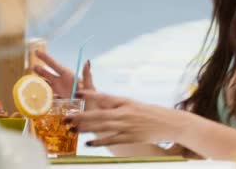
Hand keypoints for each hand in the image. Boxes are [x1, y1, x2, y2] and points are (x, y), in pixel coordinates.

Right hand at [32, 50, 94, 99]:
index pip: (54, 65)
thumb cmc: (93, 99)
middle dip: (40, 70)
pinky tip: (36, 96)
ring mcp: (60, 90)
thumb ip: (87, 75)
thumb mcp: (90, 87)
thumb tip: (87, 61)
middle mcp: (62, 81)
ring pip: (46, 84)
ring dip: (39, 82)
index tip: (37, 52)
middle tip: (32, 67)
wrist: (92, 114)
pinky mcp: (59, 99)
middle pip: (47, 73)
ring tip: (30, 81)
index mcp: (68, 76)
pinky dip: (42, 95)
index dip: (45, 58)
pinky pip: (48, 95)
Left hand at [64, 91, 183, 146]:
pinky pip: (112, 140)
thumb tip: (98, 101)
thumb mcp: (131, 103)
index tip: (76, 92)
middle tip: (66, 117)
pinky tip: (89, 144)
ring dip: (85, 129)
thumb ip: (114, 103)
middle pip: (98, 114)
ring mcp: (126, 126)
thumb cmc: (149, 112)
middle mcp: (124, 113)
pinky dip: (99, 142)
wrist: (169, 123)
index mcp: (124, 102)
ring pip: (102, 127)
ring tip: (71, 130)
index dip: (90, 94)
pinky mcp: (130, 138)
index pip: (104, 97)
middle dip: (80, 116)